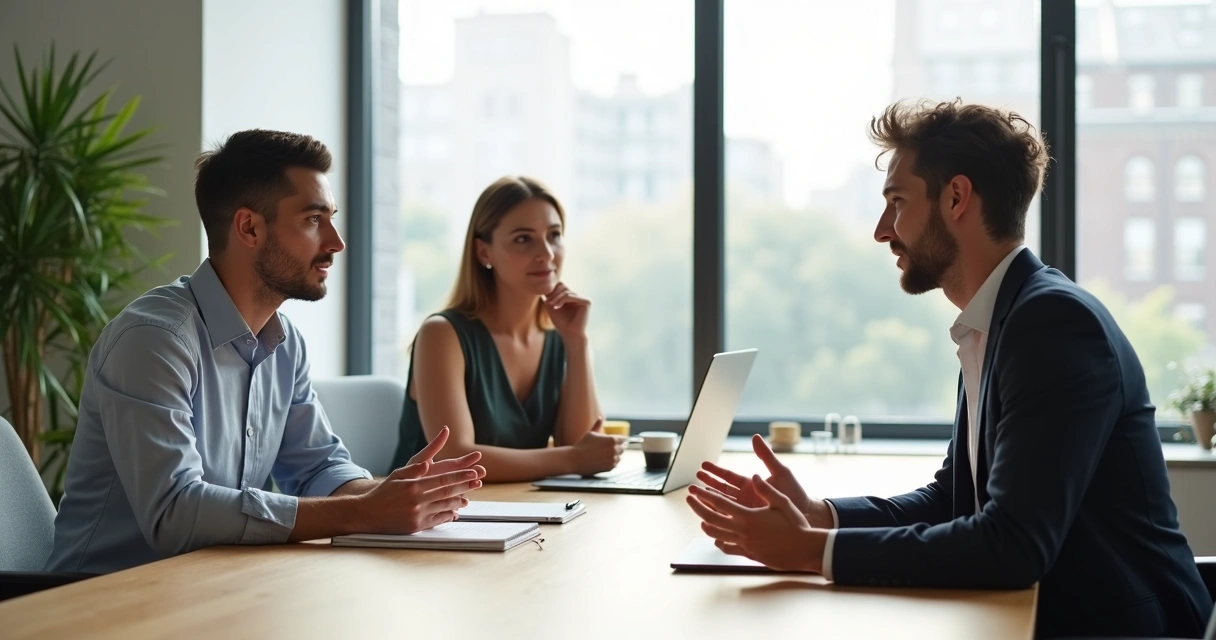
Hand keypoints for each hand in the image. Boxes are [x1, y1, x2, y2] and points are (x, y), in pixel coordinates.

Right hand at [361, 426, 486, 533]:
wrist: (368, 513)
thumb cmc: (384, 492)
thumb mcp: (398, 475)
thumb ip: (414, 469)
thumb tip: (428, 464)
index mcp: (413, 485)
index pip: (442, 479)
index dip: (460, 476)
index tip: (472, 473)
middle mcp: (417, 500)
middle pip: (447, 492)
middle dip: (465, 487)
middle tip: (477, 482)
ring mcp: (417, 514)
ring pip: (444, 507)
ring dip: (458, 502)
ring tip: (468, 498)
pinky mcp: (416, 526)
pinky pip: (437, 520)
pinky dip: (448, 516)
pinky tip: (454, 512)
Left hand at [543, 282, 589, 342]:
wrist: (570, 334)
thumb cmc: (562, 323)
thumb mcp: (552, 307)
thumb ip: (548, 297)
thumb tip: (542, 287)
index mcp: (572, 297)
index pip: (560, 286)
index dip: (552, 291)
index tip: (545, 300)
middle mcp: (578, 296)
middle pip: (563, 286)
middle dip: (553, 294)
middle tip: (548, 303)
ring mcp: (583, 299)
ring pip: (566, 292)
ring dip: (556, 298)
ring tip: (551, 306)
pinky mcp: (587, 302)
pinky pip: (571, 296)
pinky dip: (562, 300)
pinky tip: (557, 307)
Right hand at [569, 422, 623, 476]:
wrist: (575, 459)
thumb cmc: (582, 445)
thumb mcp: (591, 433)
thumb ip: (598, 425)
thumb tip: (600, 418)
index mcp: (612, 439)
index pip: (624, 439)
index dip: (620, 440)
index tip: (618, 441)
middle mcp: (614, 449)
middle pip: (623, 448)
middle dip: (617, 448)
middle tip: (606, 449)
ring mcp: (613, 459)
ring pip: (619, 457)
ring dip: (614, 456)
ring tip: (603, 455)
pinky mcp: (610, 467)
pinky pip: (615, 464)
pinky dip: (611, 463)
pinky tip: (602, 461)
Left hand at [687, 477, 824, 572]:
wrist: (805, 550)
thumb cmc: (796, 524)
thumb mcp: (783, 502)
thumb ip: (766, 489)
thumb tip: (754, 476)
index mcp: (749, 516)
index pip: (720, 504)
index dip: (704, 495)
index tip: (695, 489)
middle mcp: (743, 531)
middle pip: (711, 519)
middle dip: (697, 507)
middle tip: (689, 499)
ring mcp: (744, 544)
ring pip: (716, 535)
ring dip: (705, 524)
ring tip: (699, 517)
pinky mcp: (749, 554)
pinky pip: (728, 548)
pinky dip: (719, 542)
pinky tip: (716, 538)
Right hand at [696, 434, 832, 527]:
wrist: (807, 515)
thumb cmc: (795, 493)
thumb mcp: (781, 472)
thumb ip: (766, 456)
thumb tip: (755, 437)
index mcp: (751, 484)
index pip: (728, 477)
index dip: (715, 472)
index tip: (702, 466)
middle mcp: (746, 497)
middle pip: (721, 490)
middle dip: (706, 486)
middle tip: (693, 482)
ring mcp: (746, 510)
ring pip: (722, 505)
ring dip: (708, 501)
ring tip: (694, 498)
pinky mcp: (749, 523)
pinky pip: (729, 521)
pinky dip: (718, 519)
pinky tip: (706, 518)